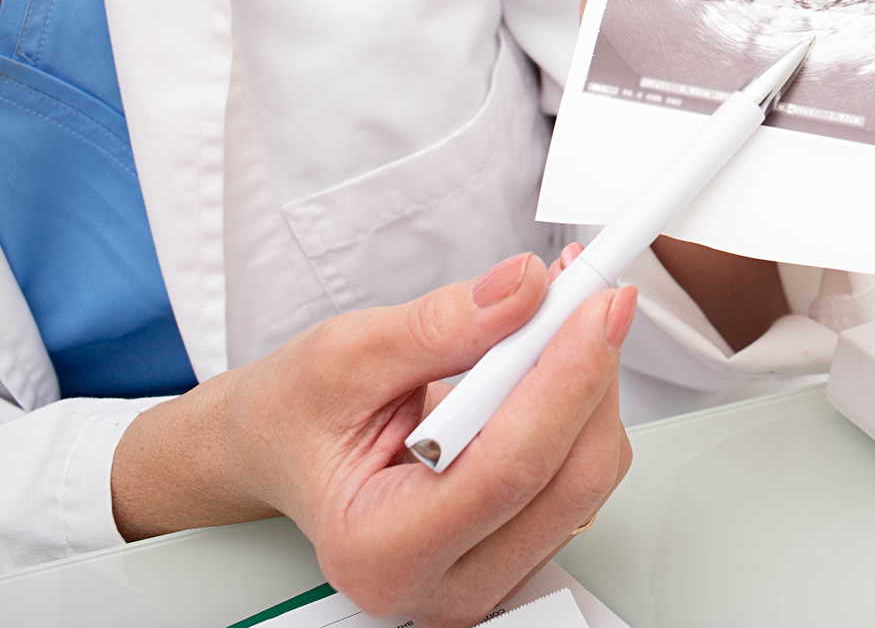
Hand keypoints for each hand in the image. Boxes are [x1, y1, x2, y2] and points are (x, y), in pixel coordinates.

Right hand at [112, 255, 637, 627]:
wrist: (281, 447)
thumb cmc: (297, 415)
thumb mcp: (346, 353)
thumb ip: (443, 324)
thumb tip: (527, 290)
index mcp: (380, 549)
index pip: (509, 469)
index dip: (565, 377)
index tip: (593, 304)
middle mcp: (440, 583)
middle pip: (568, 480)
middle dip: (590, 374)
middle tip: (589, 293)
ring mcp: (486, 575)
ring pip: (588, 479)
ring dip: (592, 385)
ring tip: (559, 317)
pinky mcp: (518, 549)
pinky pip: (582, 478)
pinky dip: (582, 407)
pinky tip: (554, 361)